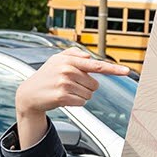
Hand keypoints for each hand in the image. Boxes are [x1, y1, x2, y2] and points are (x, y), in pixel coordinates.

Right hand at [15, 48, 129, 148]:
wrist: (29, 93)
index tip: (127, 71)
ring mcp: (64, 83)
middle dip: (85, 86)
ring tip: (65, 90)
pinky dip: (75, 102)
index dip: (114, 69)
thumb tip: (88, 57)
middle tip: (69, 85)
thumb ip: (74, 54)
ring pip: (89, 94)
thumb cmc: (47, 75)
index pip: (96, 65)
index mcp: (69, 60)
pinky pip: (82, 102)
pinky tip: (63, 98)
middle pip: (95, 84)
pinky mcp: (62, 96)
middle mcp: (67, 70)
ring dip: (80, 95)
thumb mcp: (57, 59)